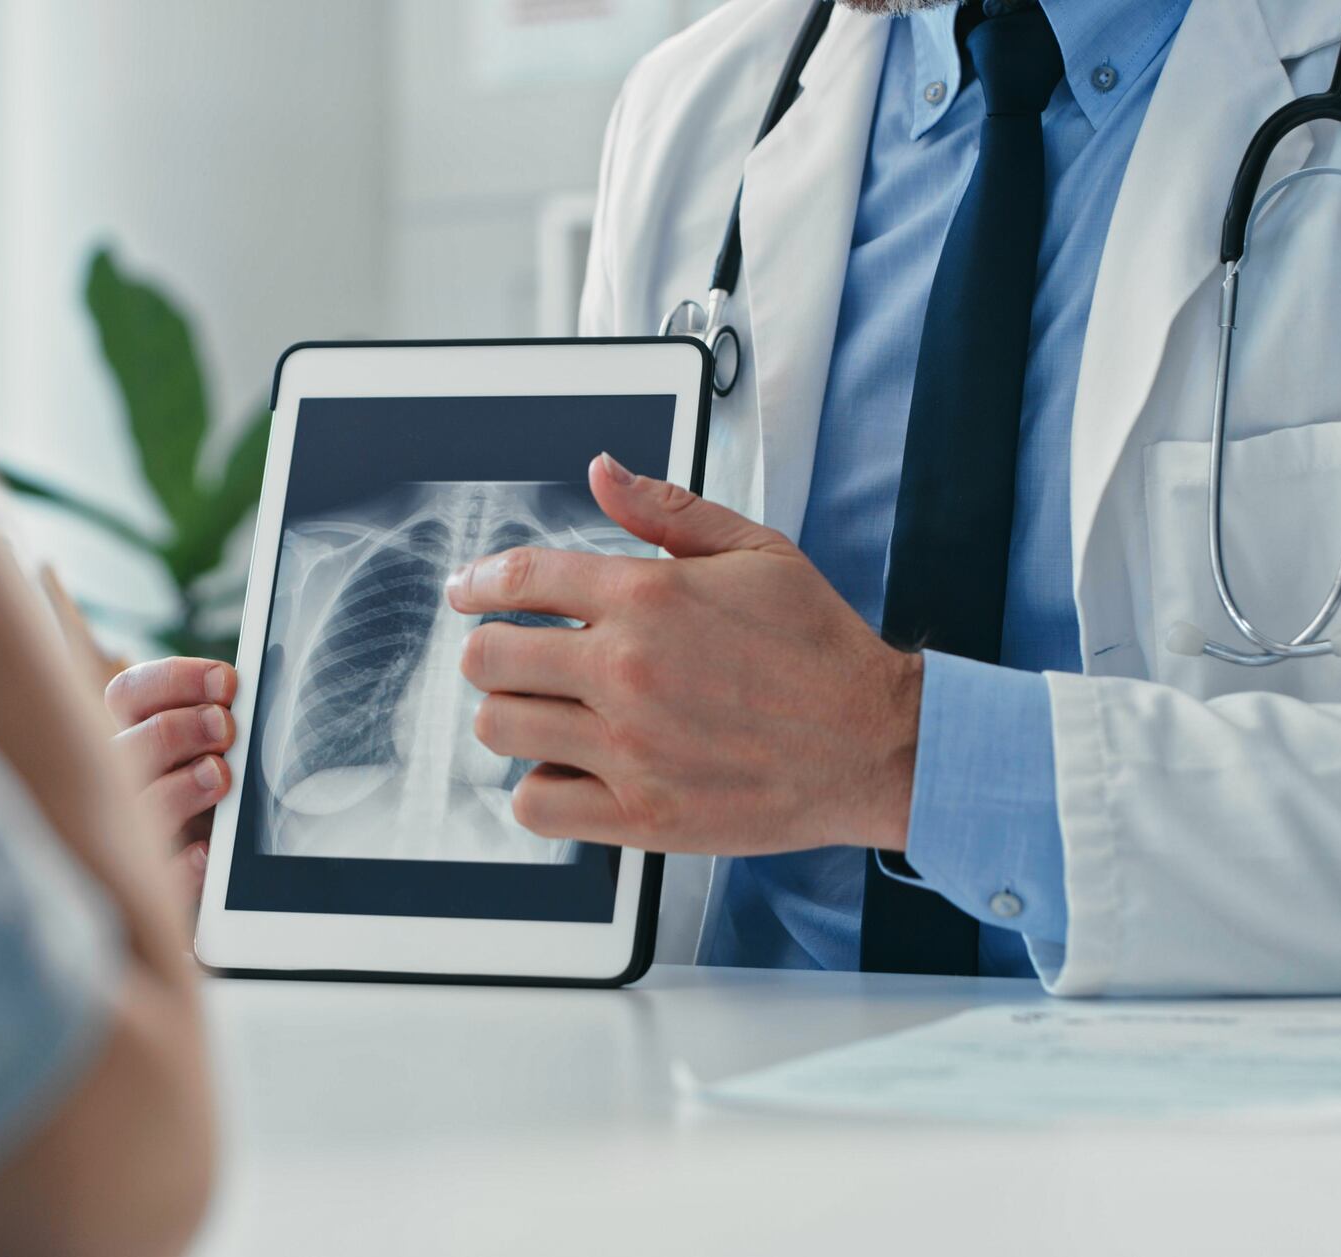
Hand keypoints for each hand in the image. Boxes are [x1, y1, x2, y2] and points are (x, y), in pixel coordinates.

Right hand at [106, 659, 238, 902]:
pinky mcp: (158, 883)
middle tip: (226, 728)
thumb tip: (261, 685)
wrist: (233, 880)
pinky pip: (155, 876)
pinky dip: (179, 865)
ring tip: (220, 777)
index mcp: (138, 735)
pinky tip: (208, 853)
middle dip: (177, 729)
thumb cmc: (227, 794)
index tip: (227, 681)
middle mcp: (127, 780)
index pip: (130, 693)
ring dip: (178, 787)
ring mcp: (136, 832)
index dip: (174, 680)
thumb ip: (229, 718)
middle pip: (124, 746)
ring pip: (134, 807)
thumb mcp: (228, 752)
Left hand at [447, 454, 922, 856]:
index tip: (466, 593)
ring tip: (542, 714)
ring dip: (510, 717)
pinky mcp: (641, 815)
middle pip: (488, 658)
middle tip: (509, 660)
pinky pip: (537, 803)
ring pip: (500, 729)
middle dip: (488, 652)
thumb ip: (666, 508)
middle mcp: (627, 670)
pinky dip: (540, 788)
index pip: (520, 578)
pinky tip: (569, 769)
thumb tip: (603, 470)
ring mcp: (629, 747)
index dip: (477, 582)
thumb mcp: (755, 549)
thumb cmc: (820, 649)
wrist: (874, 742)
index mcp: (648, 596)